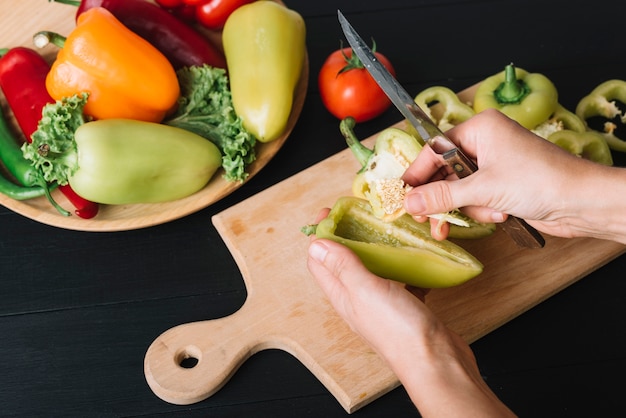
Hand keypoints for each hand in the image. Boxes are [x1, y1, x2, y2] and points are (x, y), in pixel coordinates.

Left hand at [306, 209, 515, 416]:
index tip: (331, 210)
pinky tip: (413, 251)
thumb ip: (342, 266)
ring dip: (375, 245)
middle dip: (347, 234)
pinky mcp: (405, 306)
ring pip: (373, 267)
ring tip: (386, 224)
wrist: (437, 363)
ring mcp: (382, 303)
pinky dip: (403, 262)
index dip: (321, 234)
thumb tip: (315, 244)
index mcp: (343, 295)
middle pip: (344, 261)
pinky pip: (400, 278)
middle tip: (360, 211)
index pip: (320, 261)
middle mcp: (358, 299)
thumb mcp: (365, 290)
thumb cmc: (399, 330)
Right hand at [403, 108, 622, 240]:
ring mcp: (493, 165)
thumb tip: (409, 201)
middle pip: (444, 172)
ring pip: (459, 190)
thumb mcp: (483, 188)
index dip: (417, 174)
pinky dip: (483, 211)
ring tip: (489, 213)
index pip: (434, 150)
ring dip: (470, 208)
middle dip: (443, 199)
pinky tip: (502, 215)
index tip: (403, 195)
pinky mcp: (501, 186)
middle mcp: (485, 143)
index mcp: (480, 129)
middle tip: (428, 219)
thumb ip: (442, 196)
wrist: (582, 202)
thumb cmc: (540, 180)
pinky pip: (475, 200)